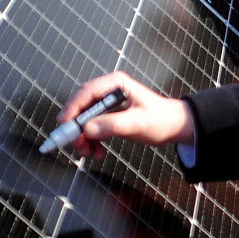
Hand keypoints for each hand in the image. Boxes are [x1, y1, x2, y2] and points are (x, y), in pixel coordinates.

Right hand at [58, 72, 194, 159]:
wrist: (174, 127)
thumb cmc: (161, 119)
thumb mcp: (137, 122)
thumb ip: (112, 125)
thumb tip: (87, 129)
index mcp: (116, 84)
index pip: (88, 92)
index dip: (73, 106)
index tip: (64, 123)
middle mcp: (109, 92)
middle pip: (83, 107)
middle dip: (77, 128)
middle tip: (76, 144)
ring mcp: (108, 105)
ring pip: (85, 120)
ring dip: (84, 138)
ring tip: (88, 153)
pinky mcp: (109, 117)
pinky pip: (93, 129)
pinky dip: (92, 142)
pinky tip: (97, 153)